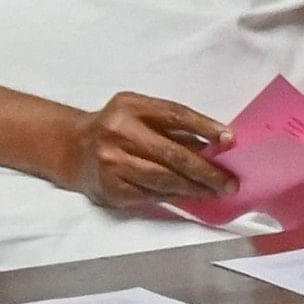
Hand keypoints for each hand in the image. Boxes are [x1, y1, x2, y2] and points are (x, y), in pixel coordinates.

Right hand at [60, 92, 234, 206]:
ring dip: (195, 188)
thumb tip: (215, 144)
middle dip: (206, 170)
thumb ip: (170, 124)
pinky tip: (191, 196)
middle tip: (229, 181)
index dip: (204, 126)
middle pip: (172, 154)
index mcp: (130, 106)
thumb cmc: (117, 128)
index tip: (229, 139)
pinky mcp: (111, 188)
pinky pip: (152, 195)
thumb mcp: (138, 112)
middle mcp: (119, 132)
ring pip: (164, 179)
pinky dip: (176, 196)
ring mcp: (113, 162)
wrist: (73, 149)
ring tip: (216, 191)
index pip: (174, 115)